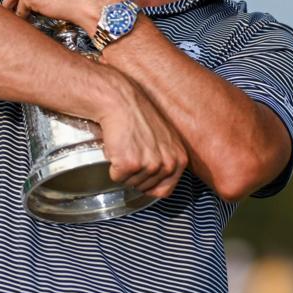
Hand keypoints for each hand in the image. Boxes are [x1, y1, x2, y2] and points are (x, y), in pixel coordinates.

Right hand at [95, 70, 187, 198]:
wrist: (121, 102)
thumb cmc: (139, 117)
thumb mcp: (166, 140)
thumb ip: (168, 161)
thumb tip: (161, 185)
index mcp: (180, 159)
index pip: (165, 190)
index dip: (149, 184)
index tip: (143, 170)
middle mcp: (168, 163)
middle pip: (146, 188)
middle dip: (135, 174)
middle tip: (132, 150)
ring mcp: (150, 165)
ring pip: (130, 183)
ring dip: (123, 168)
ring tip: (126, 146)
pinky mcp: (130, 164)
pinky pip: (117, 177)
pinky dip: (112, 164)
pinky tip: (118, 146)